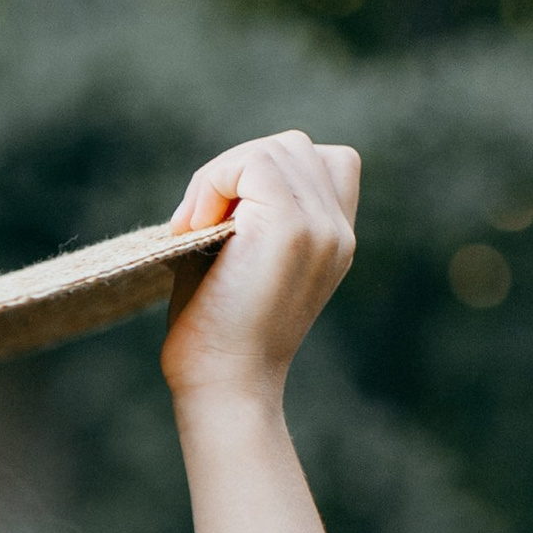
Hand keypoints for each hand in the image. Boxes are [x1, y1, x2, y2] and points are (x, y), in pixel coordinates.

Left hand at [158, 132, 360, 412]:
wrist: (224, 386)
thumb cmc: (217, 335)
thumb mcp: (240, 260)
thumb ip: (249, 214)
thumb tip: (220, 174)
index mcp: (334, 240)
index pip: (326, 162)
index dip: (269, 173)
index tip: (224, 220)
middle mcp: (338, 231)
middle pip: (294, 147)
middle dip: (238, 168)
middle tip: (197, 222)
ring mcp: (321, 227)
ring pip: (275, 149)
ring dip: (222, 175)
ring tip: (194, 224)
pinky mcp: (291, 228)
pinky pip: (254, 162)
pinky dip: (214, 181)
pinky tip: (193, 226)